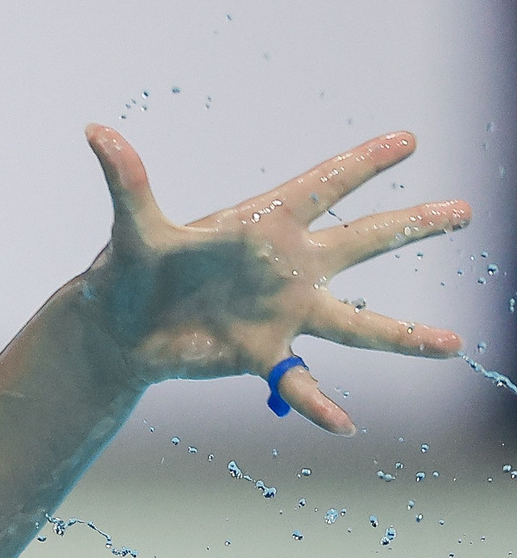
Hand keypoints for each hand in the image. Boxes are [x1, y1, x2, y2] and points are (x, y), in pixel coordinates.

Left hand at [80, 125, 470, 433]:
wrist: (117, 328)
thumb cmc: (126, 270)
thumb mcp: (133, 229)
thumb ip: (126, 182)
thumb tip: (95, 132)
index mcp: (261, 225)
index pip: (320, 187)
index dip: (362, 164)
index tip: (407, 139)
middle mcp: (284, 267)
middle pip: (360, 244)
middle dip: (410, 226)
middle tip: (464, 210)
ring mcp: (281, 313)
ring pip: (354, 324)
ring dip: (402, 337)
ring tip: (452, 346)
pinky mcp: (262, 354)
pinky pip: (299, 382)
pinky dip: (320, 405)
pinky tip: (344, 425)